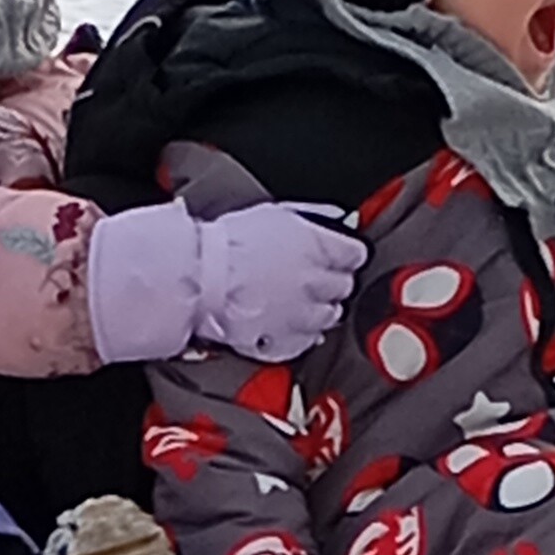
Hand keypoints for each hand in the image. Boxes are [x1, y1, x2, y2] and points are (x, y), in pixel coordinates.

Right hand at [194, 202, 366, 361]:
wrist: (198, 277)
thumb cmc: (228, 242)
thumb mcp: (274, 214)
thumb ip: (311, 219)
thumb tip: (333, 220)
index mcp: (319, 247)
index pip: (355, 254)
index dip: (345, 255)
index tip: (338, 256)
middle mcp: (318, 283)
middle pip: (345, 287)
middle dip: (331, 282)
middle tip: (311, 278)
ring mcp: (304, 316)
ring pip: (330, 316)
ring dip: (318, 308)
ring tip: (294, 301)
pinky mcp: (286, 341)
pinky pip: (307, 341)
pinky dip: (300, 333)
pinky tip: (284, 322)